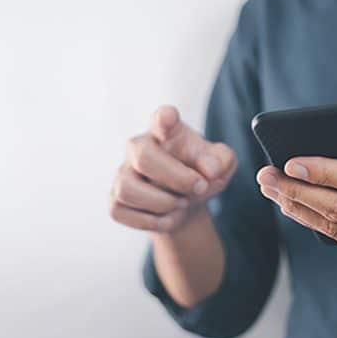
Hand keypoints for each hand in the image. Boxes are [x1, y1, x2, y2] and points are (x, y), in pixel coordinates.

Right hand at [110, 106, 236, 232]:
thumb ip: (221, 160)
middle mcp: (140, 147)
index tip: (169, 117)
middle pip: (143, 156)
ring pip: (128, 189)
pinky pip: (122, 211)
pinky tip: (167, 216)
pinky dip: (151, 221)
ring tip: (182, 202)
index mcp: (169, 132)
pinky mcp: (115, 199)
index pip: (162, 119)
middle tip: (199, 187)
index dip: (164, 118)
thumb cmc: (202, 175)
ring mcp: (124, 173)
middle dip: (176, 178)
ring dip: (163, 203)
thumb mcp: (221, 166)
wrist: (188, 204)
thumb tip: (209, 170)